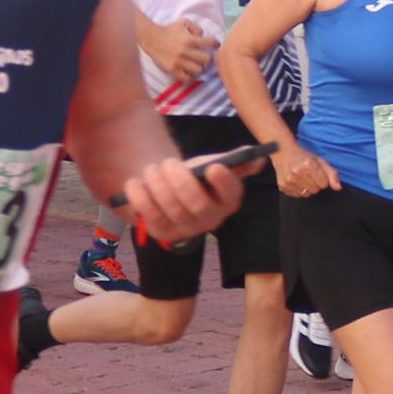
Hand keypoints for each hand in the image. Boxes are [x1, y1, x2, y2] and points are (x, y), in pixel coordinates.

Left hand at [119, 151, 246, 243]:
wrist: (170, 190)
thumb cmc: (196, 176)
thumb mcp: (213, 165)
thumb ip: (234, 162)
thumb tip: (258, 159)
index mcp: (228, 201)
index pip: (231, 195)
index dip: (224, 182)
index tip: (213, 167)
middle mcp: (211, 220)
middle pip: (198, 205)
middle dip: (181, 182)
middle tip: (169, 163)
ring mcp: (186, 230)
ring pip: (172, 209)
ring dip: (158, 185)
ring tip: (151, 168)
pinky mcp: (163, 233)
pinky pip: (150, 217)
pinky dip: (140, 198)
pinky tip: (135, 183)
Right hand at [138, 11, 219, 83]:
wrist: (152, 37)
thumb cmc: (169, 29)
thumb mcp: (183, 22)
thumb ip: (196, 27)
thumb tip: (203, 36)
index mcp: (190, 39)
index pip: (211, 43)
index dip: (215, 44)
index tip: (215, 45)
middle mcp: (186, 51)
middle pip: (207, 60)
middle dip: (207, 58)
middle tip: (204, 58)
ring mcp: (179, 61)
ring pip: (198, 70)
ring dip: (198, 68)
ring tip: (195, 65)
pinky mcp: (172, 69)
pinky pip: (186, 78)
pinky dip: (188, 76)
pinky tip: (186, 71)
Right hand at [269, 147, 339, 198]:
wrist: (282, 152)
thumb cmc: (303, 156)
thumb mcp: (320, 161)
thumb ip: (332, 174)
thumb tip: (338, 188)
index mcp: (308, 164)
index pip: (324, 184)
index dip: (323, 179)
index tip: (317, 173)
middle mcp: (297, 172)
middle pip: (315, 190)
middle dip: (315, 184)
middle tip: (309, 175)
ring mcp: (288, 180)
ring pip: (306, 194)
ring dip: (307, 188)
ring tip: (302, 178)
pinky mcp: (282, 186)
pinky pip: (297, 195)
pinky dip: (299, 190)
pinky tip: (296, 181)